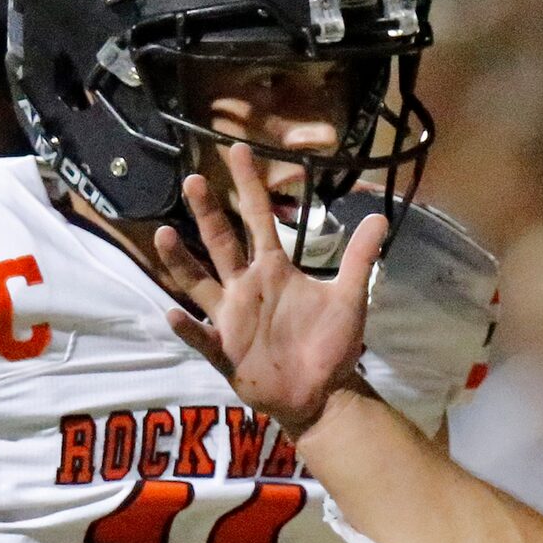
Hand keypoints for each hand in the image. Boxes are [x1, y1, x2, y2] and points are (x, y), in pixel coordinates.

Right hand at [156, 142, 387, 434]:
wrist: (325, 393)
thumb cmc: (331, 345)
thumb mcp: (350, 297)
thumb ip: (359, 257)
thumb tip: (379, 215)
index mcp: (274, 271)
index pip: (258, 219)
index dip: (249, 186)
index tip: (236, 149)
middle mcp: (246, 288)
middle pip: (222, 242)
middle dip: (208, 213)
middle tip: (192, 179)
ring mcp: (232, 319)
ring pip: (199, 283)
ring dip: (181, 262)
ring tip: (164, 235)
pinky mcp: (226, 353)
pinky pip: (202, 338)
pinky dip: (188, 328)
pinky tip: (173, 312)